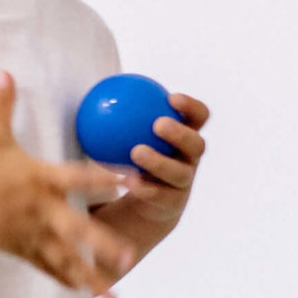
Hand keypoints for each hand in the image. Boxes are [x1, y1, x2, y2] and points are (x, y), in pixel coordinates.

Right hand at [0, 73, 134, 294]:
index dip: (107, 177)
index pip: (79, 176)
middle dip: (103, 243)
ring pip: (67, 258)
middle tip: (132, 254)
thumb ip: (3, 103)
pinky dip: (69, 280)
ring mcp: (31, 234)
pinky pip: (50, 268)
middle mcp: (40, 210)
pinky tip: (91, 293)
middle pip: (76, 228)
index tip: (134, 181)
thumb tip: (4, 70)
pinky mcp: (22, 250)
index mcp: (39, 179)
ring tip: (116, 292)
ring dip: (92, 274)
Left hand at [94, 92, 209, 239]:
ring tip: (136, 152)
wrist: (145, 198)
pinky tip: (126, 180)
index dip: (191, 106)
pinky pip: (161, 195)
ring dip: (159, 161)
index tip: (171, 97)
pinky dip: (144, 187)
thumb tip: (98, 93)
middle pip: (197, 145)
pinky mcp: (173, 203)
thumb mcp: (131, 135)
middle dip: (180, 133)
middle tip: (158, 124)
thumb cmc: (133, 157)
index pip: (199, 117)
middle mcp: (190, 159)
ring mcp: (184, 182)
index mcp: (187, 136)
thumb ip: (122, 116)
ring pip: (179, 173)